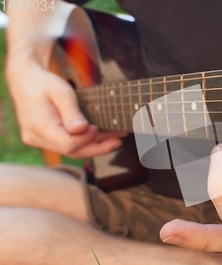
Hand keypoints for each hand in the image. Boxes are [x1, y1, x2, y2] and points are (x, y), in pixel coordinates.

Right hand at [6, 58, 125, 157]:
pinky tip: (102, 137)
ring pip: (71, 150)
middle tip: (118, 141)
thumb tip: (82, 130)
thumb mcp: (61, 92)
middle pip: (71, 151)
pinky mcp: (46, 139)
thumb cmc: (44, 83)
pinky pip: (68, 145)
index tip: (97, 126)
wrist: (27, 80)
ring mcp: (40, 140)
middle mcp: (36, 137)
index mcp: (38, 126)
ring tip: (116, 139)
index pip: (68, 144)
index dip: (86, 138)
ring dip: (95, 146)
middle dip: (97, 147)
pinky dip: (86, 142)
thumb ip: (72, 112)